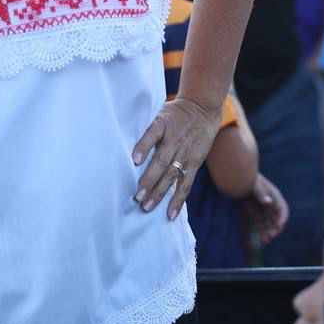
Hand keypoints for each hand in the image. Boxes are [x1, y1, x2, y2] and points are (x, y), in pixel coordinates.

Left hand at [132, 98, 221, 220]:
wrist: (202, 109)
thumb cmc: (174, 114)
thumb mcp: (159, 113)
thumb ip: (145, 129)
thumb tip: (121, 143)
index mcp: (163, 125)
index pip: (152, 134)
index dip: (144, 147)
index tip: (134, 160)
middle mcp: (174, 140)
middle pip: (161, 161)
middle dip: (149, 180)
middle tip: (136, 196)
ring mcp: (185, 153)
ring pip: (172, 175)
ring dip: (159, 192)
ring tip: (147, 207)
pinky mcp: (194, 163)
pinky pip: (186, 184)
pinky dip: (178, 200)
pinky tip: (170, 214)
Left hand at [238, 173, 289, 244]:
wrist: (236, 180)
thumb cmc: (247, 179)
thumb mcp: (253, 184)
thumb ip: (260, 192)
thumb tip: (269, 202)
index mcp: (274, 196)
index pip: (282, 209)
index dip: (282, 218)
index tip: (278, 226)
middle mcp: (271, 205)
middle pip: (277, 220)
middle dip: (275, 229)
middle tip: (269, 237)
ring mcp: (264, 210)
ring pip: (269, 225)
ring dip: (268, 233)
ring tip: (264, 241)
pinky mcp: (256, 214)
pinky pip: (261, 225)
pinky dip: (262, 232)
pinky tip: (260, 239)